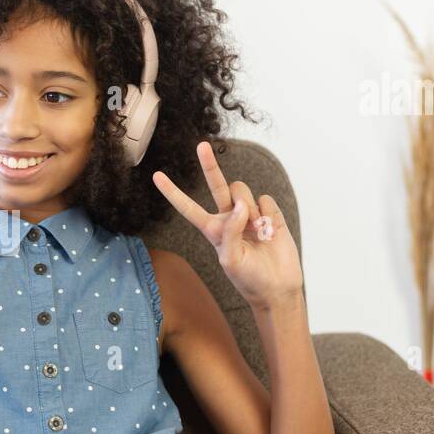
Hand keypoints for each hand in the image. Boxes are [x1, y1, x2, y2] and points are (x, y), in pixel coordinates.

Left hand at [152, 141, 303, 309]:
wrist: (277, 287)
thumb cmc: (249, 279)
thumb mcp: (230, 260)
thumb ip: (230, 231)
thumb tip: (239, 205)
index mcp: (213, 230)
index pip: (188, 208)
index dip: (173, 193)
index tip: (156, 175)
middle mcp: (229, 218)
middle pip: (216, 185)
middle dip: (209, 165)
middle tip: (202, 145)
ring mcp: (250, 214)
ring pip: (243, 192)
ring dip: (248, 209)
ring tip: (256, 231)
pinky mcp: (270, 213)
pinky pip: (265, 200)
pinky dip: (267, 214)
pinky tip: (270, 230)